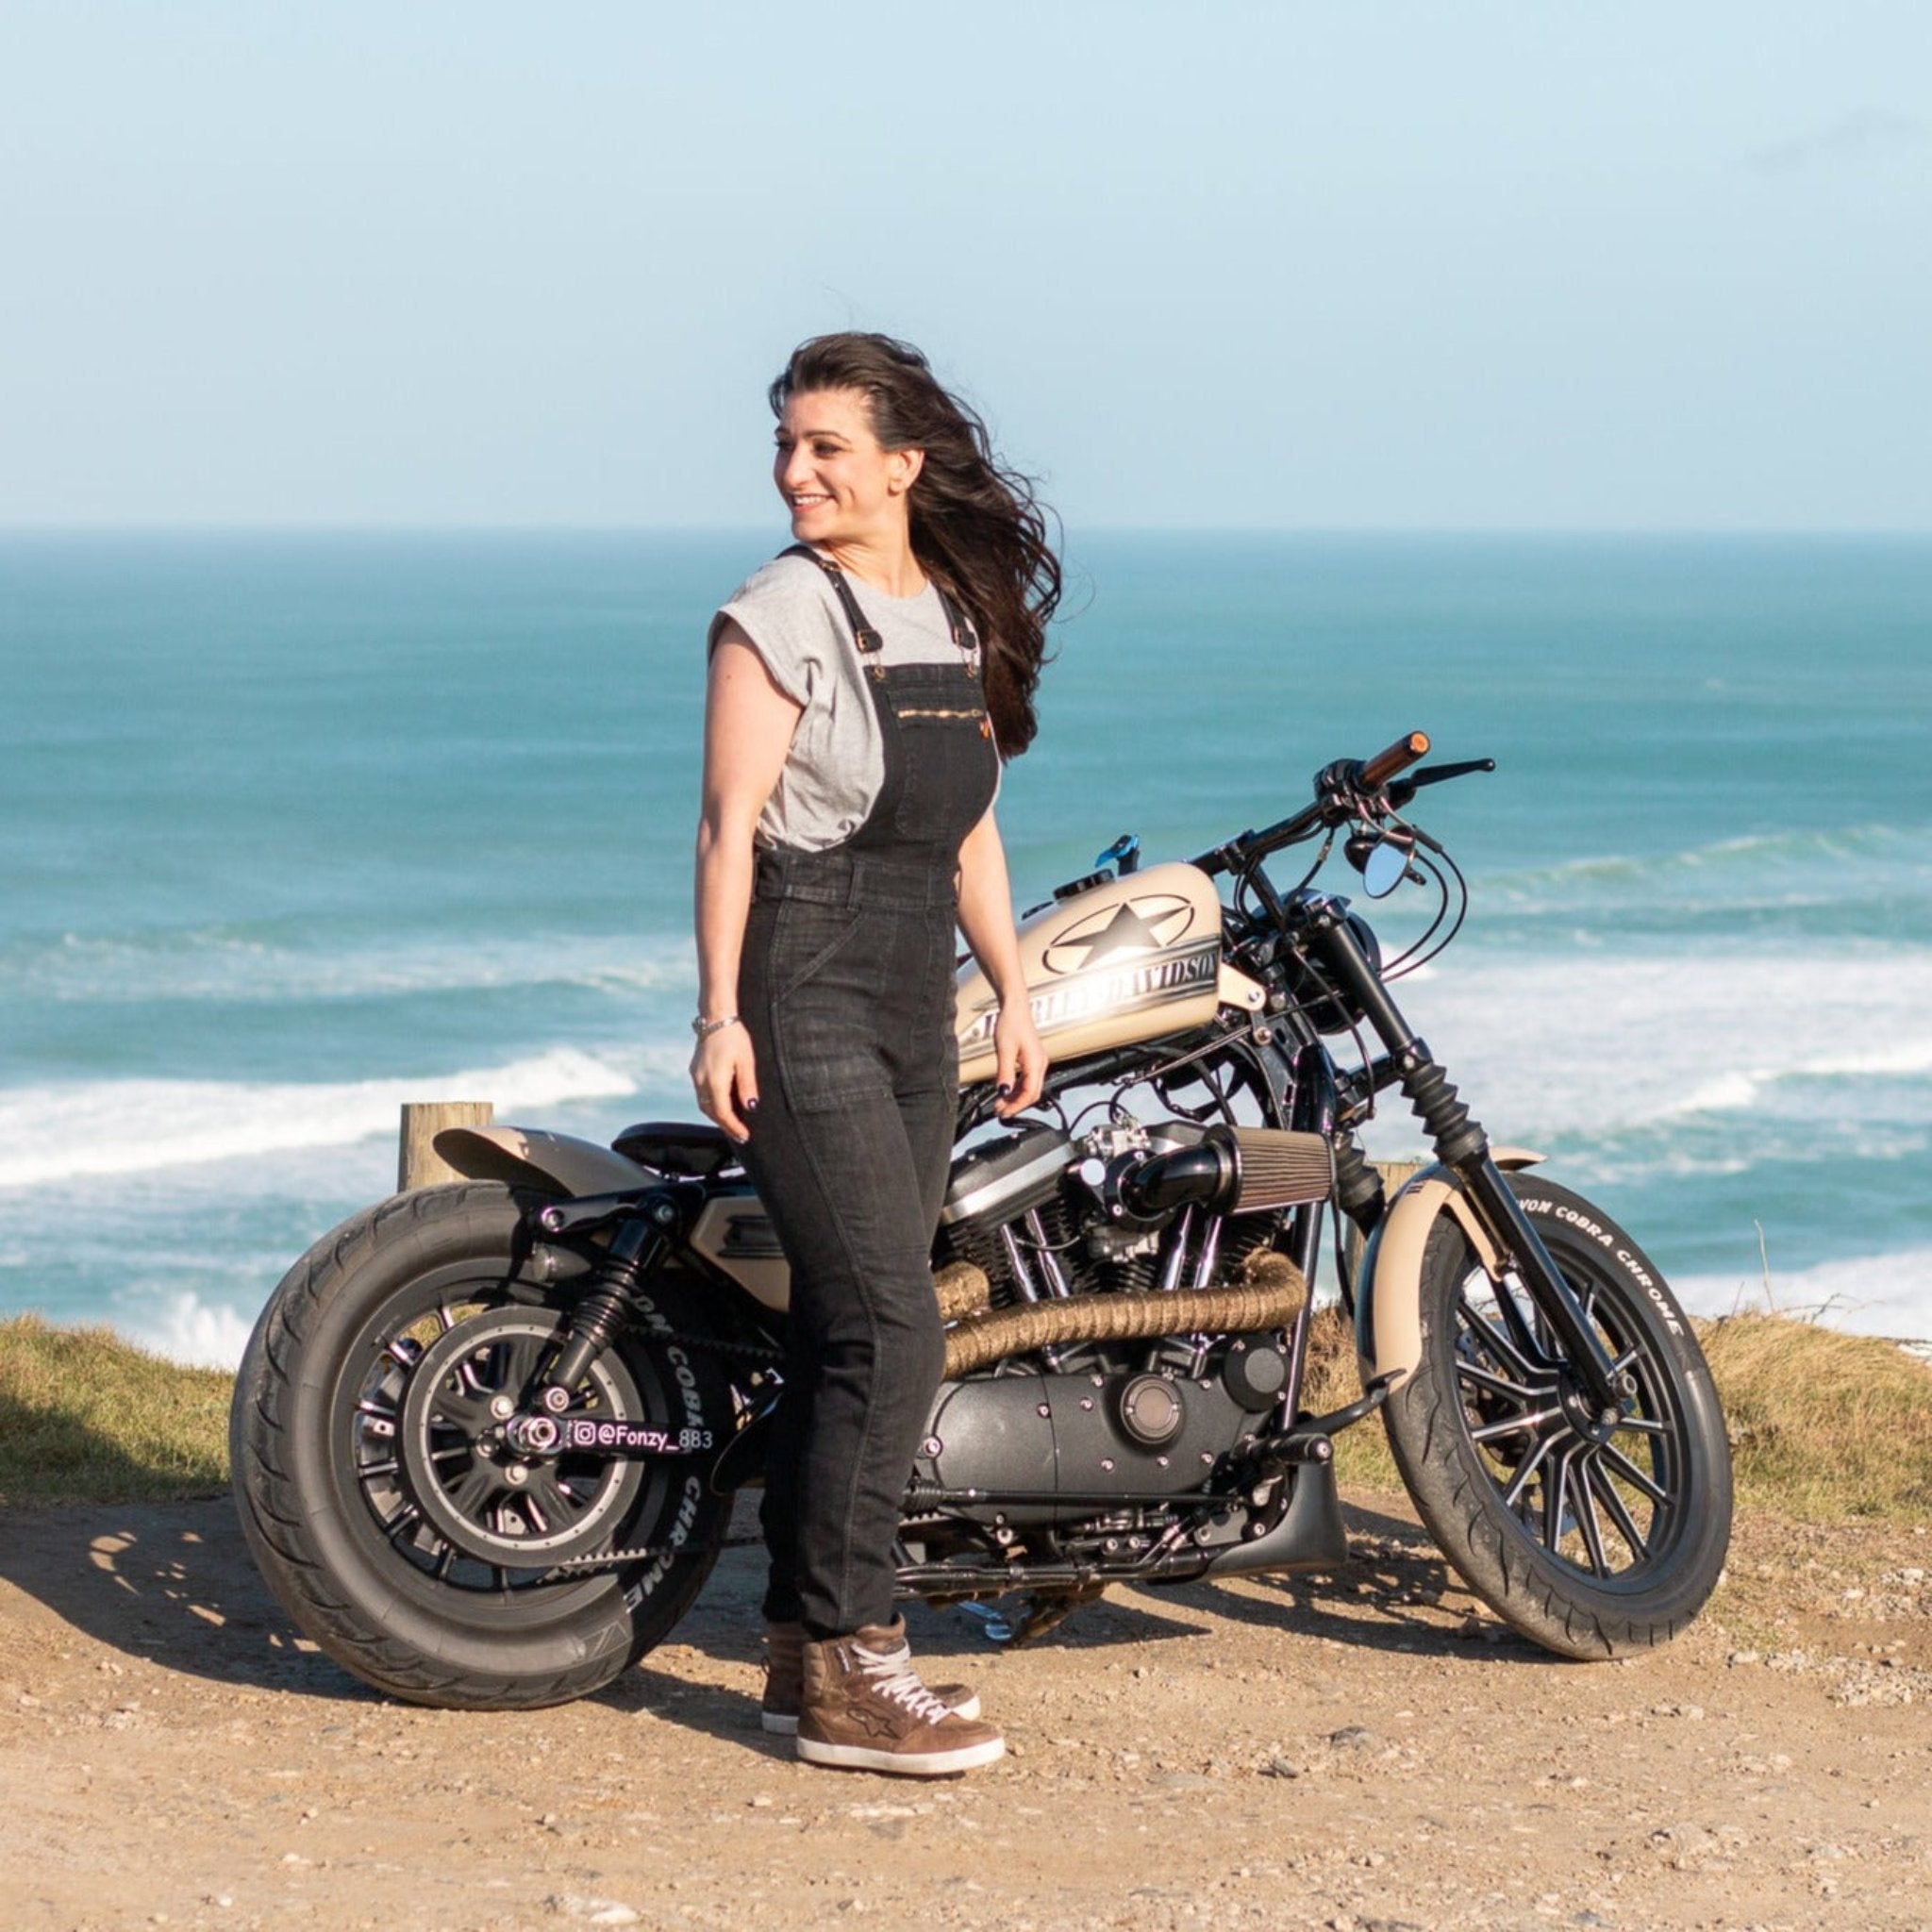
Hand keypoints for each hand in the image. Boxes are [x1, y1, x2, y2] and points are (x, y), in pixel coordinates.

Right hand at [690, 1025, 758, 1141]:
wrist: (716, 1017)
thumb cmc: (735, 1037)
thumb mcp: (747, 1061)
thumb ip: (747, 1086)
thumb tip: (750, 1107)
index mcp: (715, 1081)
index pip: (722, 1113)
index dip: (733, 1127)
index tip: (745, 1136)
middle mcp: (701, 1081)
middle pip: (711, 1112)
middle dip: (725, 1125)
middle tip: (740, 1135)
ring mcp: (696, 1076)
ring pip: (704, 1105)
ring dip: (717, 1116)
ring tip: (732, 1124)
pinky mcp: (695, 1070)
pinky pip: (702, 1095)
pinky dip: (712, 1105)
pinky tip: (722, 1105)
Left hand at [991, 1002, 1046, 1119]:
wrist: (1015, 1007)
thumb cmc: (1011, 1023)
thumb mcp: (1004, 1050)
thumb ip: (1004, 1073)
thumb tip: (1003, 1092)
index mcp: (1036, 1063)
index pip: (1030, 1093)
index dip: (1016, 1105)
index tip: (1004, 1112)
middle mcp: (1040, 1064)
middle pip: (1032, 1093)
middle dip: (1016, 1105)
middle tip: (1000, 1112)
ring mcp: (1037, 1062)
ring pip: (1030, 1088)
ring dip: (1016, 1098)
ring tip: (1001, 1104)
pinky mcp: (1032, 1060)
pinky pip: (1027, 1080)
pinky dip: (1017, 1089)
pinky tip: (1006, 1092)